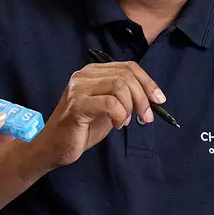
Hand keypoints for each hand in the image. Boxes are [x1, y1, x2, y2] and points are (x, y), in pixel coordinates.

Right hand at [33, 61, 165, 167]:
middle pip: (126, 75)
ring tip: (125, 122)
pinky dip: (120, 115)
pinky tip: (116, 125)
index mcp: (93, 72)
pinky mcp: (77, 105)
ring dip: (131, 107)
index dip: (148, 82)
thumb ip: (125, 98)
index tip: (159, 100)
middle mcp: (84, 75)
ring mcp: (79, 88)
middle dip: (143, 97)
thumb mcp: (109, 109)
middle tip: (147, 117)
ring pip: (119, 86)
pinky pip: (110, 103)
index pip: (128, 67)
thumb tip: (151, 97)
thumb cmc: (81, 128)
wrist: (54, 147)